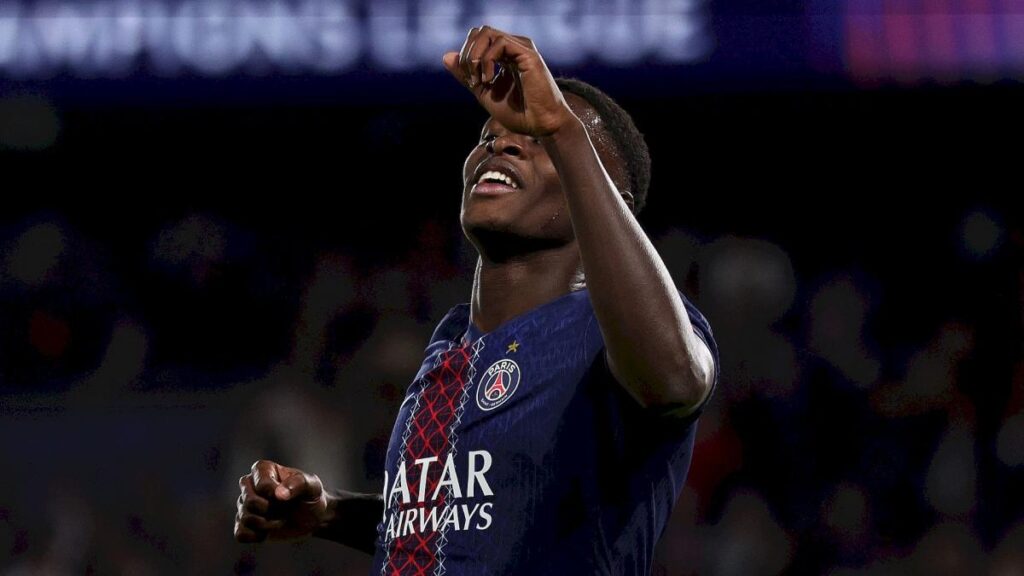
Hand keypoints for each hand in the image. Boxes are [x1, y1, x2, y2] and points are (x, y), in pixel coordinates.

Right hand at [234, 459, 329, 542]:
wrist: (312, 517)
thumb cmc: (310, 496)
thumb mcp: (313, 486)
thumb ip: (299, 484)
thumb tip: (278, 494)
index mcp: (263, 469)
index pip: (262, 485)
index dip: (278, 497)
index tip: (290, 498)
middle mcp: (249, 484)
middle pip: (249, 501)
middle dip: (272, 511)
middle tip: (285, 511)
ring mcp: (244, 504)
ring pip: (245, 517)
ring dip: (267, 524)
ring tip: (280, 521)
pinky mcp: (244, 523)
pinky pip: (239, 533)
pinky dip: (255, 536)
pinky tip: (266, 533)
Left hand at [442, 26, 575, 137]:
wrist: (541, 126)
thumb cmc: (519, 113)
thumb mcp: (484, 93)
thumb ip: (466, 75)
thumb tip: (446, 56)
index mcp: (505, 54)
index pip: (477, 40)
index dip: (465, 57)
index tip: (470, 83)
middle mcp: (514, 47)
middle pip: (479, 32)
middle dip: (467, 55)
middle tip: (472, 80)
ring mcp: (522, 48)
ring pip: (486, 33)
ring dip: (474, 57)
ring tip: (480, 81)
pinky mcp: (528, 53)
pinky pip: (500, 42)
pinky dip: (487, 60)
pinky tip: (489, 79)